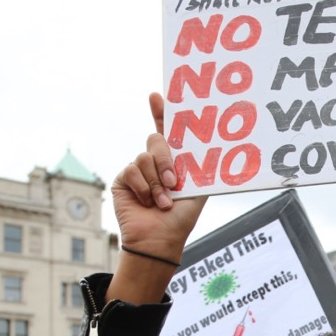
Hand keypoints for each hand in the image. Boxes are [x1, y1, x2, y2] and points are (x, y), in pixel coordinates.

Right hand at [107, 93, 207, 303]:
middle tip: (174, 182)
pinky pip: (131, 170)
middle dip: (165, 159)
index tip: (158, 96)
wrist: (160, 238)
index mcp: (174, 161)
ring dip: (156, 181)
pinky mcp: (123, 180)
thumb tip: (213, 144)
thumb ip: (199, 165)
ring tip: (162, 202)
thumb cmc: (181, 217)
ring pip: (144, 156)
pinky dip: (143, 187)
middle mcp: (155, 162)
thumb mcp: (197, 188)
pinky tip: (148, 202)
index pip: (167, 131)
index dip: (162, 112)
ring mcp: (138, 170)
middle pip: (156, 140)